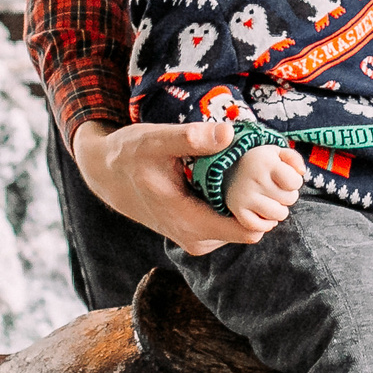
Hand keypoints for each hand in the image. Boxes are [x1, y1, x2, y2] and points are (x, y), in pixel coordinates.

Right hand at [74, 118, 264, 255]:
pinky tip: (226, 175)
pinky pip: (228, 221)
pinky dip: (234, 200)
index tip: (267, 173)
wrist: (106, 174)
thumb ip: (191, 139)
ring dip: (247, 198)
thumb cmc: (129, 155)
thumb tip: (229, 134)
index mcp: (189, 222)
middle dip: (259, 197)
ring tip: (240, 165)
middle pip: (251, 226)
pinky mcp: (196, 232)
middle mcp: (196, 238)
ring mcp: (196, 238)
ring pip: (241, 223)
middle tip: (257, 162)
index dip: (266, 204)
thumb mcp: (155, 140)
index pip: (249, 230)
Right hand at [222, 145, 304, 234]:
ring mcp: (245, 196)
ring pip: (279, 215)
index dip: (294, 181)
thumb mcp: (276, 153)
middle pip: (290, 199)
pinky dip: (265, 224)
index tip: (284, 177)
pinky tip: (263, 213)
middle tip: (275, 188)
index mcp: (265, 162)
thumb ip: (293, 158)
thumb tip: (302, 172)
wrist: (226, 168)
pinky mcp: (237, 210)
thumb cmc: (258, 162)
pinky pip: (260, 227)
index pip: (295, 182)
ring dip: (279, 210)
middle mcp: (254, 179)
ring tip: (270, 199)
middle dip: (287, 194)